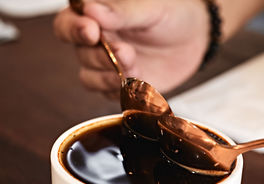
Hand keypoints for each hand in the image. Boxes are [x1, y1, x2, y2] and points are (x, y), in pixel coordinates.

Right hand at [53, 0, 209, 95]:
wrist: (196, 38)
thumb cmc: (173, 15)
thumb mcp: (151, 8)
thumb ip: (122, 12)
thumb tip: (90, 10)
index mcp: (98, 16)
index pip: (68, 23)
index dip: (74, 29)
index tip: (92, 32)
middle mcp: (98, 41)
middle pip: (80, 54)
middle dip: (101, 56)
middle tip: (125, 51)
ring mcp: (109, 65)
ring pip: (90, 78)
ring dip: (109, 76)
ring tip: (135, 65)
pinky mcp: (122, 85)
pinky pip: (110, 95)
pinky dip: (123, 91)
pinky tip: (140, 80)